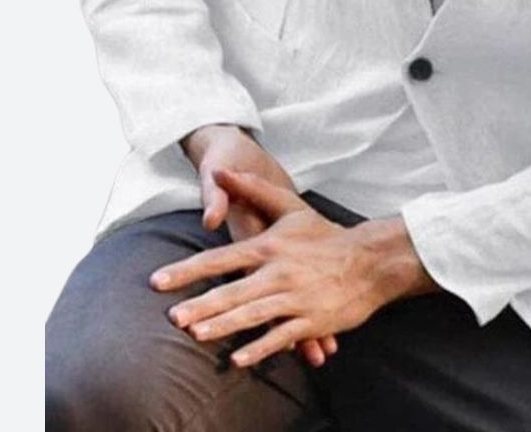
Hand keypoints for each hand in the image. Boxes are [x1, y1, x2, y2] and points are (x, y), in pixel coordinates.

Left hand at [148, 169, 407, 368]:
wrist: (371, 260)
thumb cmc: (325, 235)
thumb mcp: (291, 206)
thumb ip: (253, 189)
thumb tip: (220, 171)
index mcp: (271, 245)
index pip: (222, 258)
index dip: (189, 270)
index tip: (159, 281)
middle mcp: (280, 272)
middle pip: (234, 290)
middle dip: (202, 305)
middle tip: (173, 318)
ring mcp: (296, 298)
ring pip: (254, 314)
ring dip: (225, 325)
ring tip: (197, 335)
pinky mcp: (311, 320)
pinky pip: (281, 336)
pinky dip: (260, 348)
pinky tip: (239, 358)